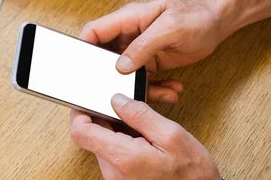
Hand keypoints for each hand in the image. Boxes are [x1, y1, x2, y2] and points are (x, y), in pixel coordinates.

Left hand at [70, 94, 220, 179]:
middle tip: (124, 105)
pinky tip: (140, 137)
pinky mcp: (120, 179)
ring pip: (102, 143)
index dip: (79, 111)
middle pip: (91, 135)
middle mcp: (113, 171)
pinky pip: (112, 153)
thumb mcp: (171, 136)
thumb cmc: (192, 174)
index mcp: (122, 158)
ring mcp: (115, 177)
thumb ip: (140, 114)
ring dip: (114, 128)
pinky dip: (121, 140)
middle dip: (104, 116)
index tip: (86, 97)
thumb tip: (117, 99)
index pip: (81, 131)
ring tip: (139, 124)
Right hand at [81, 0, 226, 84]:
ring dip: (138, 86)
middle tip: (116, 91)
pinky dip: (154, 89)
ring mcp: (140, 49)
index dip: (84, 46)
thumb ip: (143, 46)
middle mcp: (130, 34)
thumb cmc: (196, 16)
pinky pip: (143, 80)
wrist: (218, 22)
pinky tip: (170, 91)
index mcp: (128, 19)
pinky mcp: (151, 62)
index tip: (80, 65)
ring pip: (125, 73)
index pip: (95, 31)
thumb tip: (120, 66)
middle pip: (106, 56)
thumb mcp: (169, 29)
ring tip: (157, 93)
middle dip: (109, 75)